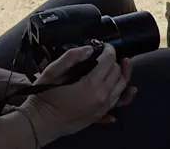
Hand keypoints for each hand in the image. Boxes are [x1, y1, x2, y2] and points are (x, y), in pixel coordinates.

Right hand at [18, 43, 133, 145]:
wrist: (41, 123)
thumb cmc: (45, 98)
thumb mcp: (52, 72)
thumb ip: (71, 57)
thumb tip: (88, 49)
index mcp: (91, 85)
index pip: (109, 61)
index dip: (108, 50)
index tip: (104, 45)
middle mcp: (102, 97)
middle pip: (117, 74)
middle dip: (115, 61)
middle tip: (108, 54)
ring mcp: (102, 108)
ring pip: (121, 88)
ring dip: (122, 75)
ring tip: (121, 65)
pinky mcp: (100, 115)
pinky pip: (118, 104)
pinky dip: (125, 96)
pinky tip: (129, 91)